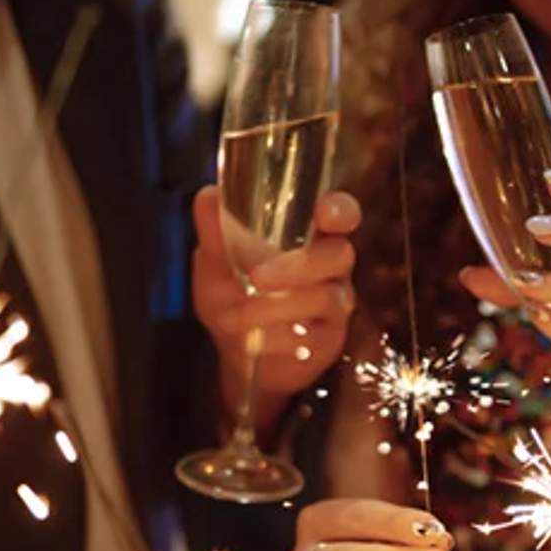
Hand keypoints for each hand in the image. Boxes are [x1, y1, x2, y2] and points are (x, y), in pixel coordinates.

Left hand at [192, 185, 357, 412]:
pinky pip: (315, 336)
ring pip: (325, 297)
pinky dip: (278, 338)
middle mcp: (331, 267)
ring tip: (234, 317)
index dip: (341, 210)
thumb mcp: (214, 264)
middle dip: (299, 265)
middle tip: (257, 277)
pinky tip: (253, 342)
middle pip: (339, 255)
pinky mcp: (329, 340)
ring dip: (277, 307)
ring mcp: (335, 305)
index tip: (326, 212)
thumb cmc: (233, 297)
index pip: (340, 215)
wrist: (237, 355)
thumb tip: (209, 196)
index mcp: (310, 236)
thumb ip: (215, 232)